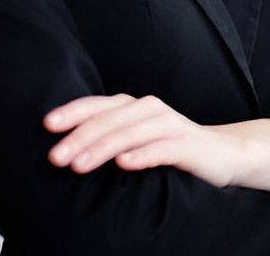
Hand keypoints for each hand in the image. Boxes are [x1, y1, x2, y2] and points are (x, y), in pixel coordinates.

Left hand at [44, 93, 232, 184]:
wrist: (222, 153)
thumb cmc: (170, 147)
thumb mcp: (136, 139)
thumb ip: (109, 138)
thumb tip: (65, 150)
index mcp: (133, 106)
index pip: (97, 106)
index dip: (72, 112)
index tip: (47, 126)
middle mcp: (149, 109)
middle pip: (109, 120)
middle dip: (79, 137)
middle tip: (55, 157)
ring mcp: (169, 125)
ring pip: (130, 133)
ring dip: (103, 148)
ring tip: (79, 164)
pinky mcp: (187, 145)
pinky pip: (162, 148)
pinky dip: (142, 155)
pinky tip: (124, 164)